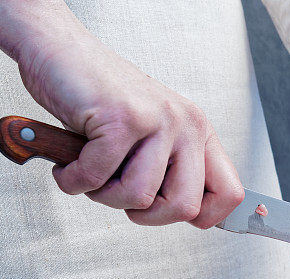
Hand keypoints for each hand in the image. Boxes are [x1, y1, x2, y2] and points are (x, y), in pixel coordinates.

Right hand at [14, 10, 242, 226]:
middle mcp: (186, 124)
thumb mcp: (152, 138)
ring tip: (91, 170)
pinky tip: (68, 165)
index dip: (203, 216)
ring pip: (139, 197)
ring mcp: (157, 120)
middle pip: (186, 207)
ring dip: (103, 195)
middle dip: (146, 215)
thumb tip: (190, 215)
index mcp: (199, 133)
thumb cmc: (100, 100)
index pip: (230, 193)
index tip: (168, 211)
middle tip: (120, 194)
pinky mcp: (122, 118)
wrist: (59, 51)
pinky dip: (73, 181)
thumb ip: (174, 171)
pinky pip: (97, 179)